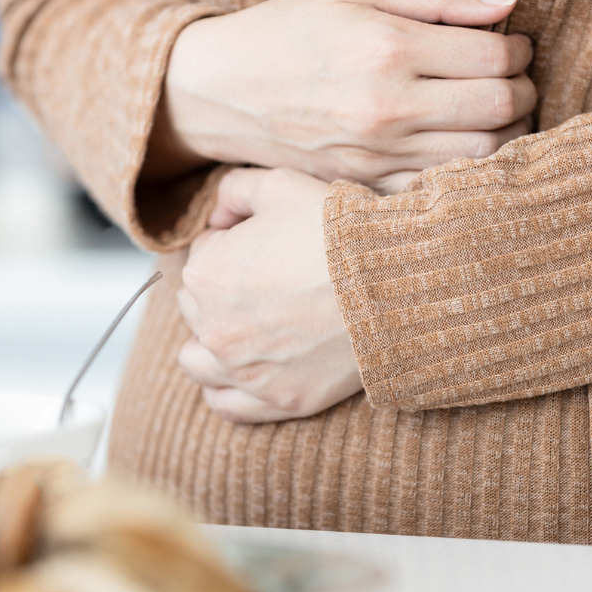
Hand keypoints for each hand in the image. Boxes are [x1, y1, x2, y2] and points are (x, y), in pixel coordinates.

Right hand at [146, 0, 536, 194]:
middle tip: (515, 79)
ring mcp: (375, 154)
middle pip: (498, 108)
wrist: (219, 91)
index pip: (494, 56)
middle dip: (523, 91)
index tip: (514, 45)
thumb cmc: (289, 30)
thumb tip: (509, 4)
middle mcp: (385, 107)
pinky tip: (461, 144)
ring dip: (505, 133)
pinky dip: (466, 168)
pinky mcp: (364, 185)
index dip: (519, 49)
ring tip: (495, 113)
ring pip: (480, 155)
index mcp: (387, 48)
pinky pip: (439, 186)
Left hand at [176, 168, 361, 421]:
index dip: (231, 244)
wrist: (395, 282)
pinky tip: (243, 372)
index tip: (264, 245)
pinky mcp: (279, 398)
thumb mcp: (280, 186)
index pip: (200, 255)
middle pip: (196, 307)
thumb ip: (233, 190)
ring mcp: (246, 370)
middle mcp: (214, 328)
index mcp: (205, 273)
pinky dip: (227, 390)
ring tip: (244, 330)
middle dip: (221, 291)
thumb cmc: (338, 232)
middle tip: (265, 281)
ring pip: (198, 361)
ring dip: (211, 344)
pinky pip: (227, 406)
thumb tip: (217, 215)